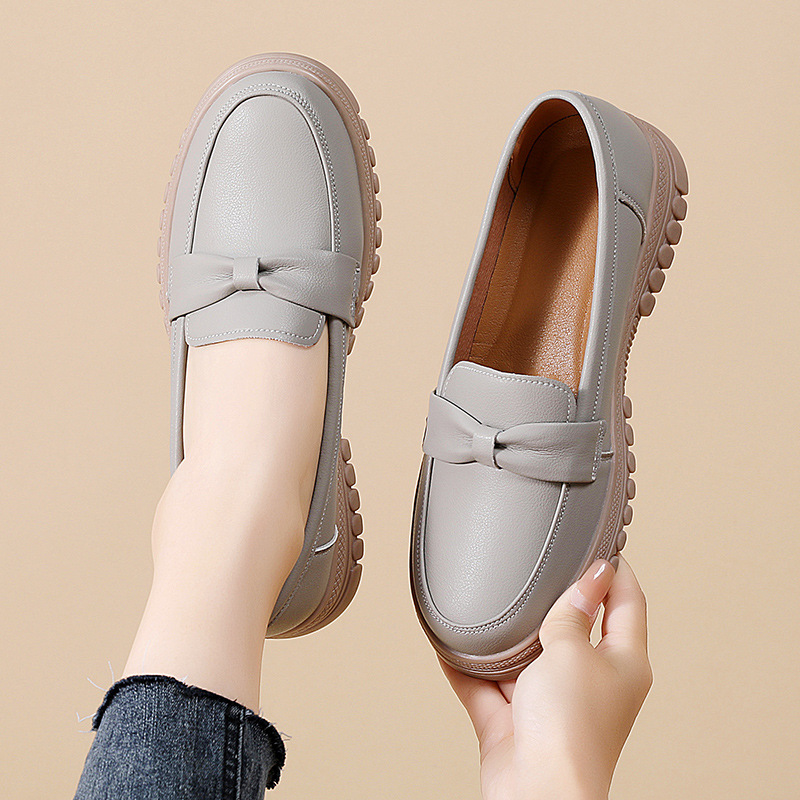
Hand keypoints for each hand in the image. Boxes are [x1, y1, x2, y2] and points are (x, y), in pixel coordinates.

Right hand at [443, 557, 651, 799]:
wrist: (536, 794)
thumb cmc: (570, 731)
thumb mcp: (573, 651)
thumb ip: (575, 612)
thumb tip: (593, 577)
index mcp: (624, 664)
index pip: (628, 603)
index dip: (615, 571)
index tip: (599, 544)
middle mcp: (590, 683)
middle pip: (574, 629)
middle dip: (552, 603)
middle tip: (536, 568)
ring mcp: (552, 703)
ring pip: (527, 658)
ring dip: (506, 640)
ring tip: (488, 606)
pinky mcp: (516, 723)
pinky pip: (488, 686)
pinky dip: (468, 668)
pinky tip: (449, 646)